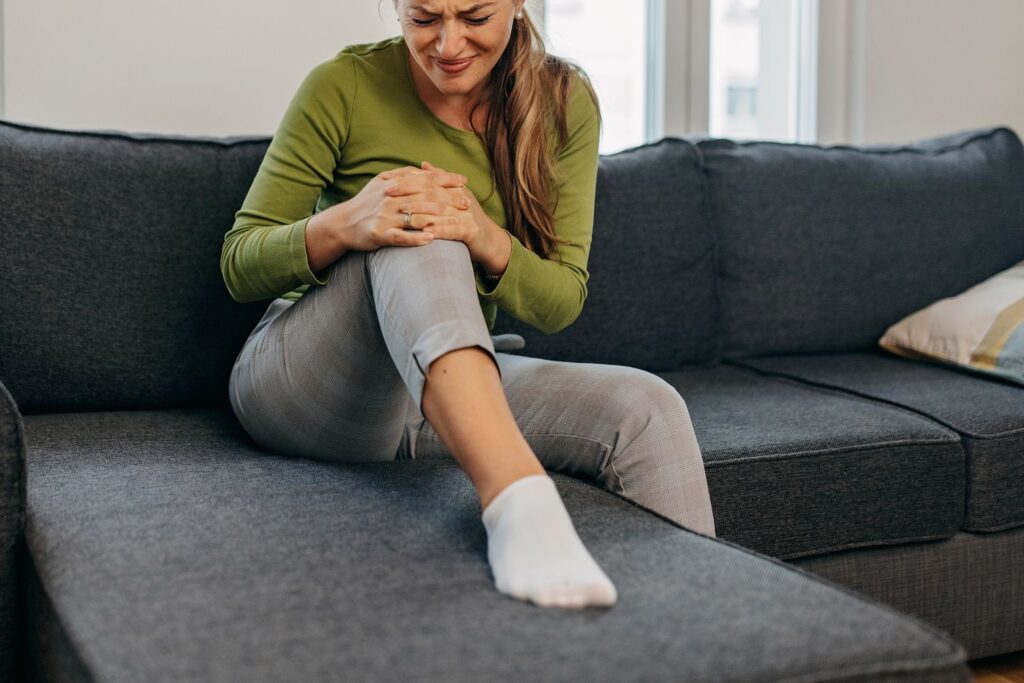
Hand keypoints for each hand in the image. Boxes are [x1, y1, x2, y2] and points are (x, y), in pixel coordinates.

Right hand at [337, 163, 467, 251]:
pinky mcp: (380, 234)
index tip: (464, 181)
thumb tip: (423, 168)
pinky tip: (431, 239)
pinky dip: (417, 238)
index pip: (425, 179)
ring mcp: (385, 217)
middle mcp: (390, 198)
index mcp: (393, 184)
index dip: (446, 179)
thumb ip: (402, 175)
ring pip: (416, 216)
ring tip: (457, 220)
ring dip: (439, 218)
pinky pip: (401, 237)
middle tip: (467, 202)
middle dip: (449, 199)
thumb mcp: (381, 182)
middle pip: (425, 197)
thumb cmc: (366, 203)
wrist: (342, 223)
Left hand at [388, 161, 500, 264]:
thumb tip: (423, 164)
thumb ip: (439, 181)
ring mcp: (468, 215)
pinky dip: (438, 231)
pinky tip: (424, 233)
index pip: (430, 181)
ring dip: (420, 212)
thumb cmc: (466, 218)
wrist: (488, 241)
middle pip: (433, 193)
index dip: (409, 181)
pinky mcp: (472, 232)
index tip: (389, 183)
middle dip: (410, 194)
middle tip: (391, 195)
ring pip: (441, 211)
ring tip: (403, 213)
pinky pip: (453, 230)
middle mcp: (462, 198)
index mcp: (456, 189)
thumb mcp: (453, 197)